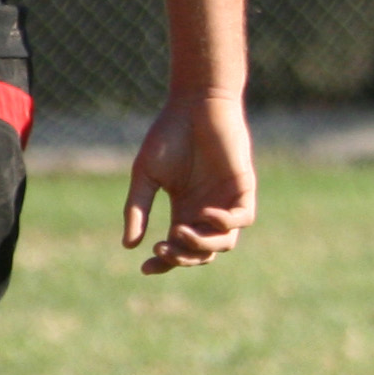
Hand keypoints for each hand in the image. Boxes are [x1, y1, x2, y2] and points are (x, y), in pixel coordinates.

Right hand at [124, 88, 253, 273]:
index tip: (144, 268)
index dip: (164, 262)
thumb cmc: (168, 136)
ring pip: (225, 243)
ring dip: (202, 245)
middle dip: (182, 258)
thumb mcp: (146, 176)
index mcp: (184, 210)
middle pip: (202, 252)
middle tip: (162, 250)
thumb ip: (139, 209)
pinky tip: (204, 213)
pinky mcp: (244, 187)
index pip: (178, 247)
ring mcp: (227, 200)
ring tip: (180, 232)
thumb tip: (129, 246)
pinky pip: (244, 218)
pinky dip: (225, 223)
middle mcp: (207, 210)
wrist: (194, 106)